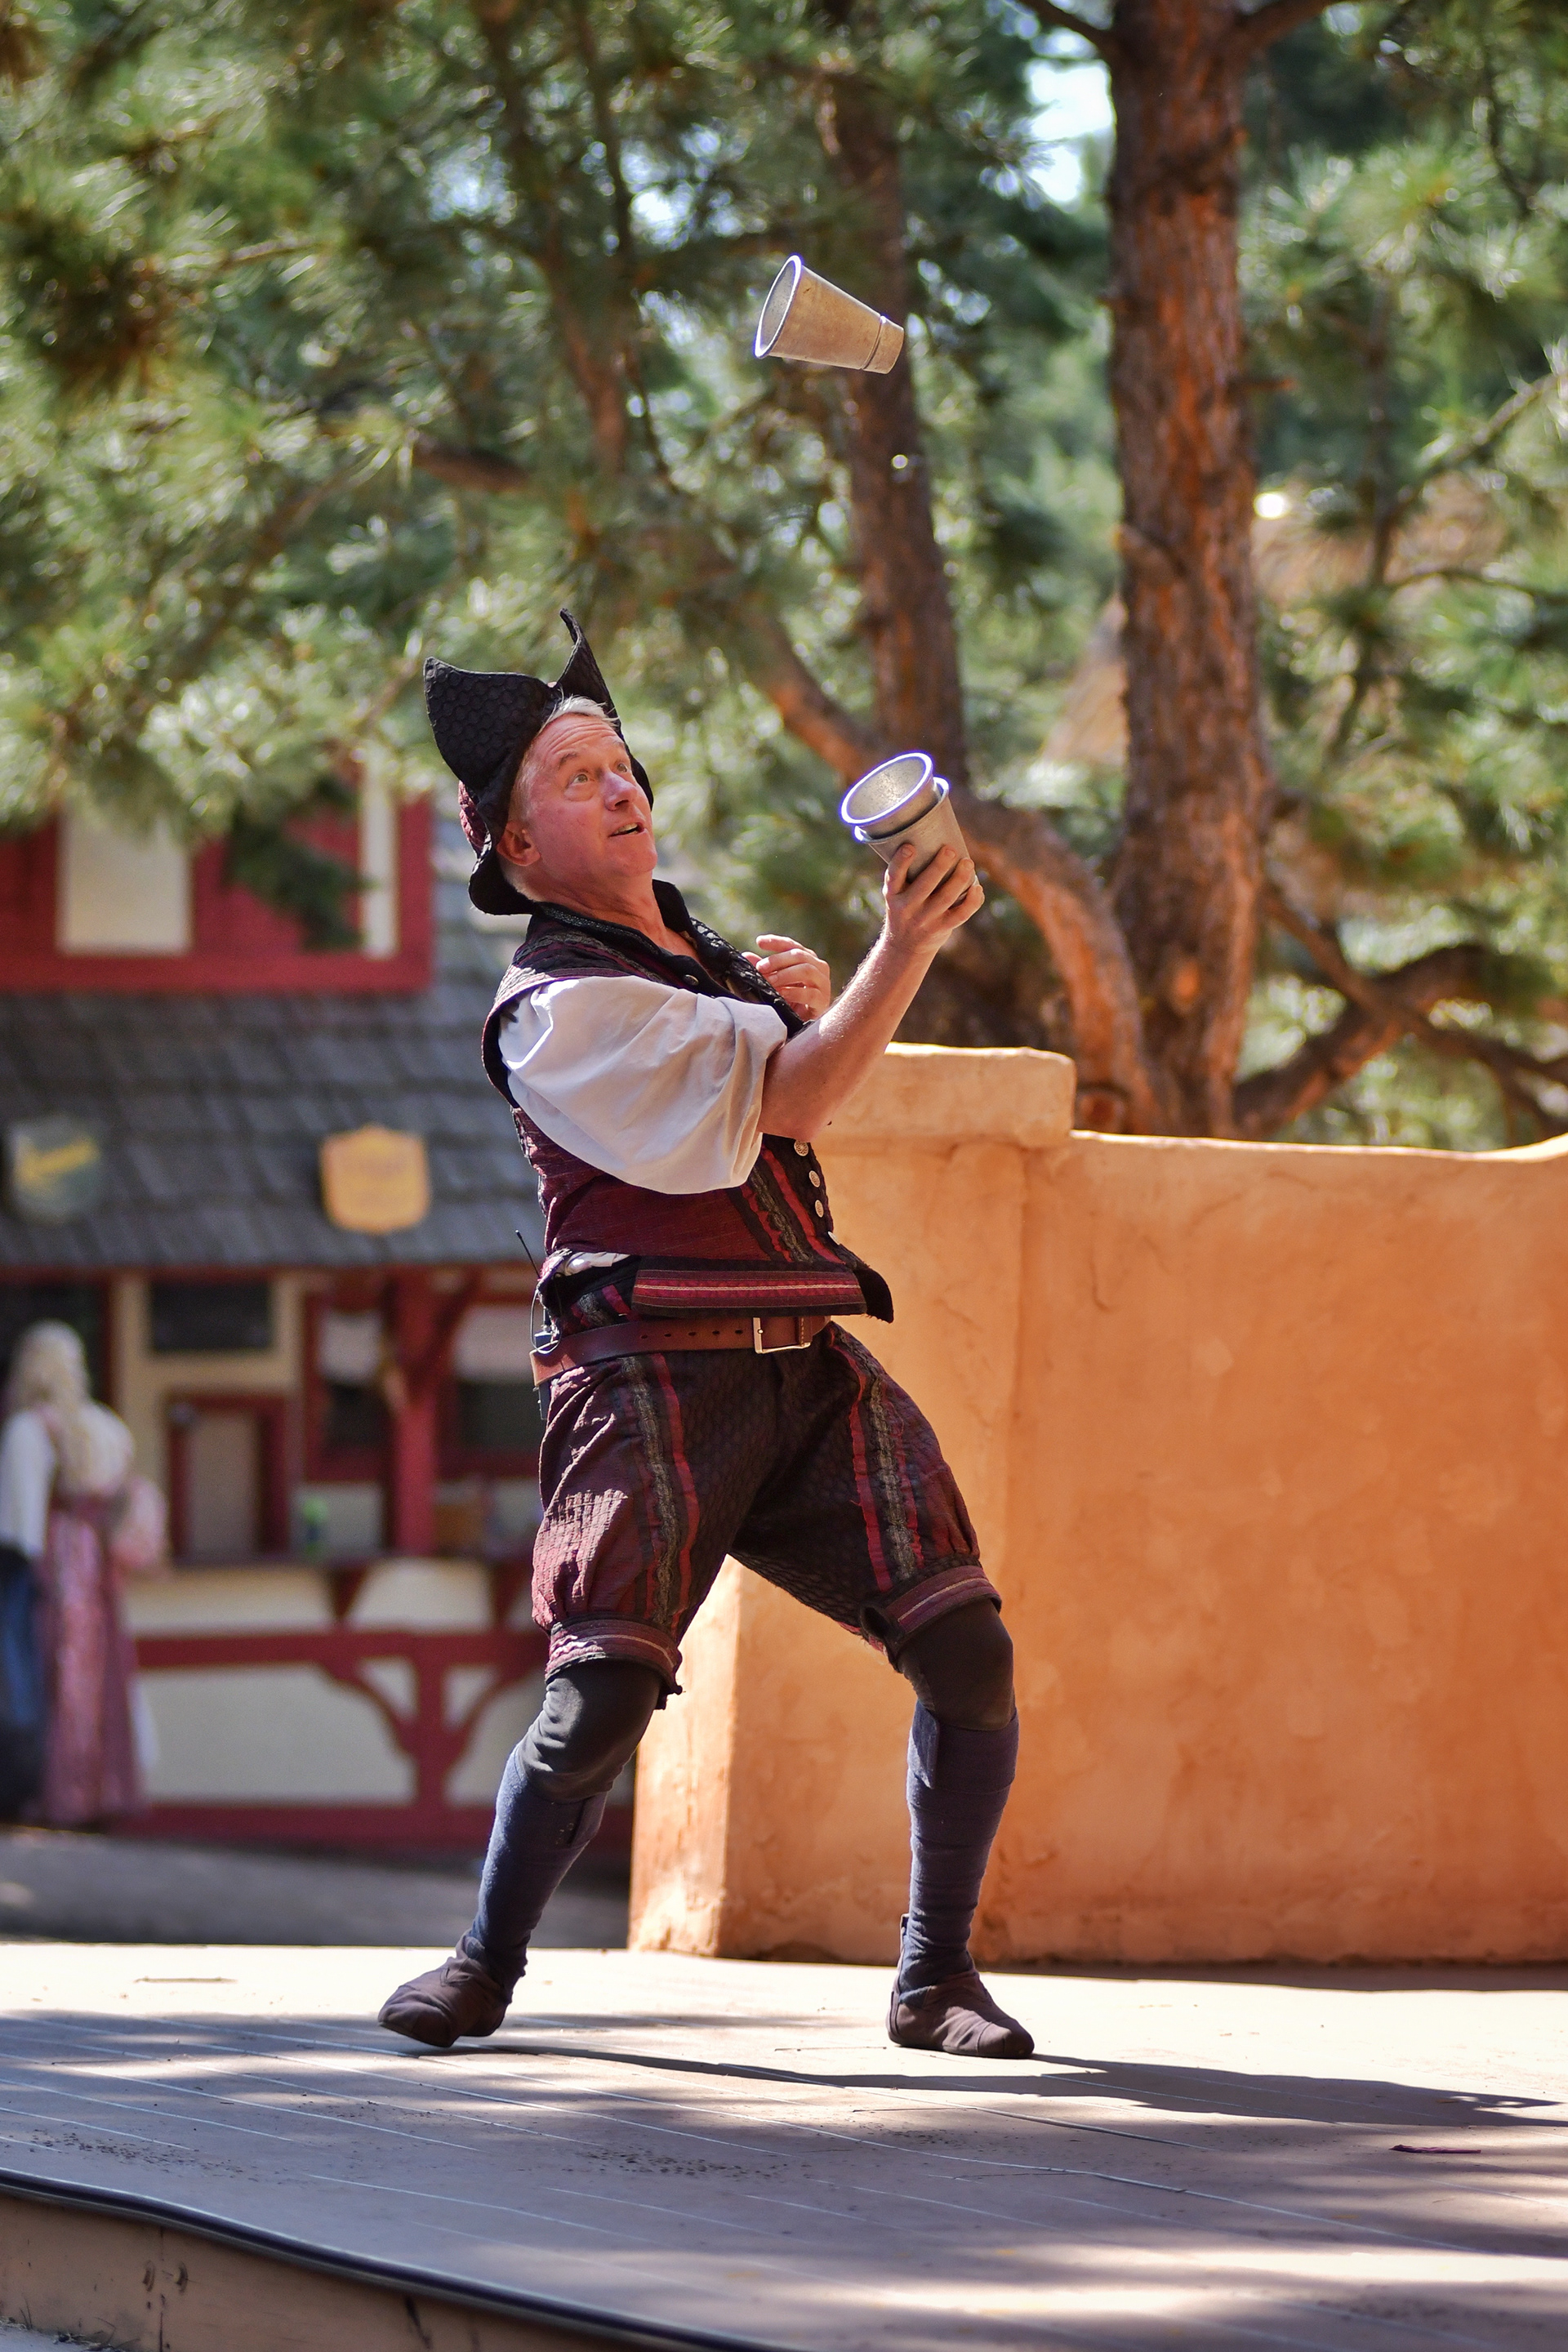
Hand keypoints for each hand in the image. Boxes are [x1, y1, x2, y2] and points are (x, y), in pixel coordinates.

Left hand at [747, 935, 832, 1020]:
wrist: (803, 1025)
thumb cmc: (789, 1000)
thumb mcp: (774, 982)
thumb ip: (764, 969)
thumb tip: (746, 956)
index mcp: (806, 959)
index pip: (791, 945)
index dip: (776, 942)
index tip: (759, 942)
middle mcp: (818, 967)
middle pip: (799, 955)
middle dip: (777, 960)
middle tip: (761, 968)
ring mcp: (823, 984)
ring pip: (806, 970)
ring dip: (785, 974)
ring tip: (769, 981)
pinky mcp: (822, 1001)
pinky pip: (810, 993)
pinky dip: (793, 992)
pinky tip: (781, 994)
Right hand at [882, 839, 983, 957]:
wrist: (905, 946)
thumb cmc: (905, 908)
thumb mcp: (897, 893)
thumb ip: (909, 873)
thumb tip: (935, 835)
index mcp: (893, 895)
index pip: (894, 877)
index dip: (901, 862)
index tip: (910, 847)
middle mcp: (907, 908)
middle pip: (925, 886)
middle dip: (939, 866)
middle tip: (950, 849)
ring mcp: (925, 920)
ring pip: (945, 898)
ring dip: (959, 879)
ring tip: (968, 863)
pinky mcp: (941, 928)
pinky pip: (961, 915)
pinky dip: (972, 901)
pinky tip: (978, 887)